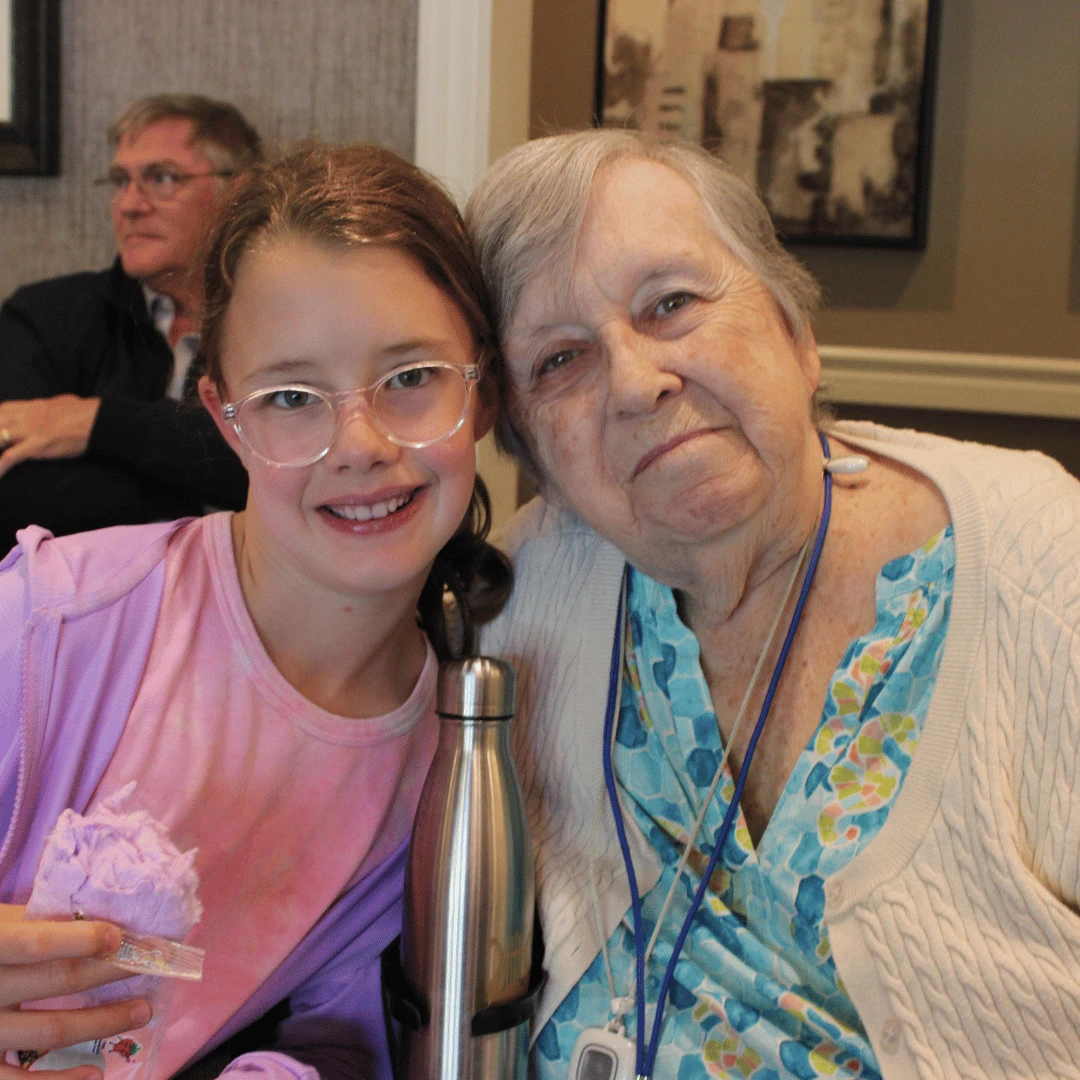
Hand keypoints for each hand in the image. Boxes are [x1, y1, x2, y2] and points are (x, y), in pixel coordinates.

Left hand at [0, 397, 101, 478]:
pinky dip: (1, 466)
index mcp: (34, 406)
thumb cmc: (87, 412)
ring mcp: (30, 430)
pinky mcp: (38, 445)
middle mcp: (27, 416)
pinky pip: (12, 456)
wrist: (98, 420)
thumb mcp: (63, 403)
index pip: (4, 409)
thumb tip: (50, 408)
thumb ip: (49, 408)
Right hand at [0, 905, 150, 1079]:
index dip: (79, 939)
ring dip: (103, 1020)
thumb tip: (103, 921)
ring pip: (49, 1028)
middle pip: (55, 981)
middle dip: (108, 973)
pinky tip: (95, 1074)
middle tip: (151, 967)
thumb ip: (37, 923)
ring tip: (143, 1012)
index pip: (35, 941)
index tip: (118, 938)